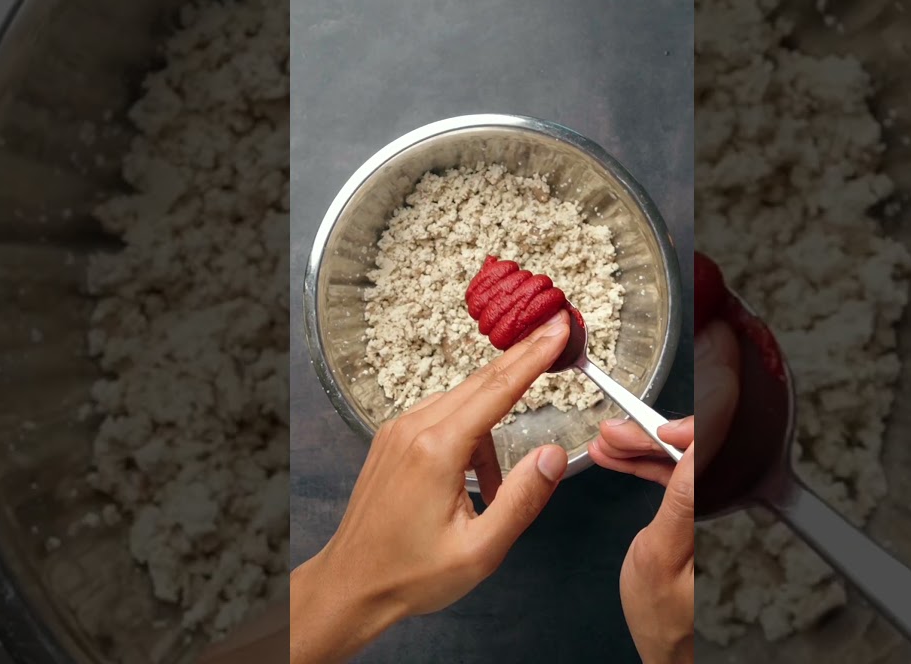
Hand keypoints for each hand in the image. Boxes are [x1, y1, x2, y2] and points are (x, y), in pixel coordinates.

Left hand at [276, 311, 571, 663]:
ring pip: (462, 402)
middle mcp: (414, 428)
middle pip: (481, 382)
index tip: (559, 326)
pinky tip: (471, 483)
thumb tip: (552, 456)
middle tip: (557, 338)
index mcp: (437, 450)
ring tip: (490, 496)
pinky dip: (469, 436)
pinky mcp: (392, 439)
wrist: (352, 584)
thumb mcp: (480, 551)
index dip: (534, 355)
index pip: (498, 389)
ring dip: (492, 426)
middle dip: (522, 361)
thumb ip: (522, 500)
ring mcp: (398, 430)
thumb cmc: (411, 573)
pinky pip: (442, 418)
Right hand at [587, 321, 739, 663]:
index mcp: (716, 511)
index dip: (703, 405)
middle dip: (652, 430)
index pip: (714, 443)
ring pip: (676, 458)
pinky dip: (642, 463)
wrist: (666, 646)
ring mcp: (703, 509)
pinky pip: (668, 477)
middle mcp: (716, 505)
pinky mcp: (689, 515)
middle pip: (692, 446)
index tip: (699, 372)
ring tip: (608, 440)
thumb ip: (679, 496)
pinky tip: (618, 455)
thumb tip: (691, 445)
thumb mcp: (661, 554)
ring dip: (641, 445)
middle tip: (617, 427)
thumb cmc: (665, 616)